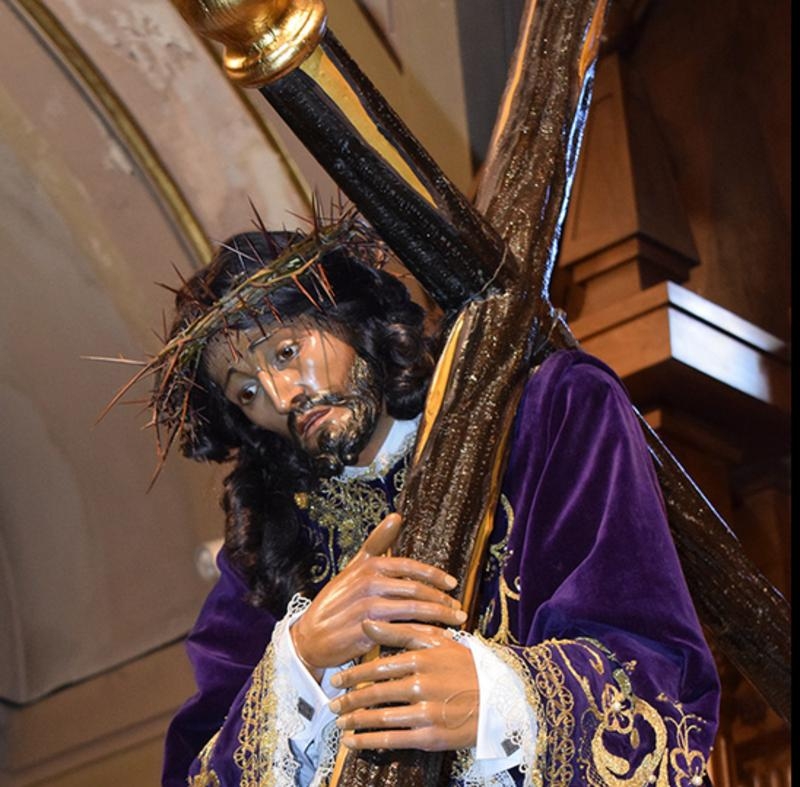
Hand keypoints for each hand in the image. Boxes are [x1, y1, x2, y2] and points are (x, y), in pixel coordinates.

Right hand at [290, 514, 465, 675]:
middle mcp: (369, 583)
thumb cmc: (337, 600)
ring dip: (439, 617)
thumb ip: (377, 542)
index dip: (435, 576)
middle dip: (442, 600)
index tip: (452, 584)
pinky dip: (424, 634)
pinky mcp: (368, 631)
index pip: (410, 567)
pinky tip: (437, 638)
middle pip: (416, 590)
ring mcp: (368, 607)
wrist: (312, 635)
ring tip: (455, 622)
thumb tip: (397, 516)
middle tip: (459, 609)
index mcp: (369, 566)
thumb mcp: (355, 566)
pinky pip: (404, 631)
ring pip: (414, 610)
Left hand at [328, 620, 478, 750]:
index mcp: (421, 658)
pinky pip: (393, 740)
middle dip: (348, 700)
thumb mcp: (436, 641)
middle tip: (331, 704)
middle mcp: (422, 685)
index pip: (378, 667)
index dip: (353, 675)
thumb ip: (399, 632)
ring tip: (339, 723)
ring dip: (354, 722)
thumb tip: (366, 622)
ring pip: (380, 718)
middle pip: (375, 693)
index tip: (337, 680)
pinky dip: (368, 741)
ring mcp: (427, 712)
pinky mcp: (432, 736)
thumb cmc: (465, 665)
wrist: (501, 697)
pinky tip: (353, 742)